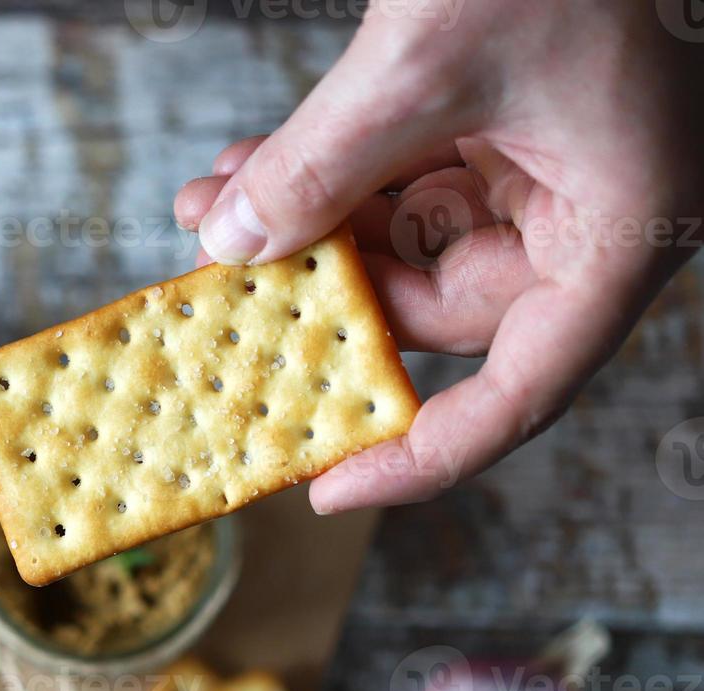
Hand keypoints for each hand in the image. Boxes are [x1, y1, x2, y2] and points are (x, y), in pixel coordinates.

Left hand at [174, 1, 703, 513]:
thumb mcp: (425, 62)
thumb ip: (322, 163)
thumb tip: (226, 244)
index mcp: (622, 232)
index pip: (518, 392)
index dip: (421, 455)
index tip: (324, 487)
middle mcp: (592, 216)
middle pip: (439, 310)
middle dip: (321, 294)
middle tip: (223, 290)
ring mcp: (547, 169)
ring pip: (408, 242)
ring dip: (308, 226)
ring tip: (209, 209)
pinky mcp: (506, 124)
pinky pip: (405, 179)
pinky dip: (332, 174)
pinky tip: (247, 166)